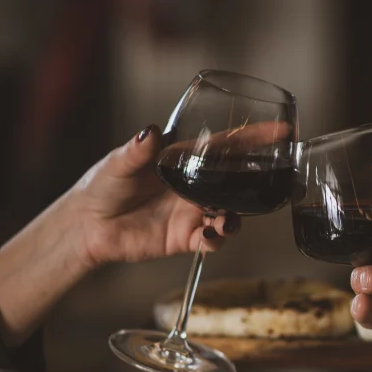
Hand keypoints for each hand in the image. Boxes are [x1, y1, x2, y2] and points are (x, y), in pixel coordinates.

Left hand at [0, 123, 285, 346]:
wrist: (87, 226)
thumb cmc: (101, 186)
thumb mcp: (117, 163)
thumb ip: (137, 151)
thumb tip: (150, 133)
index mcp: (184, 159)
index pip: (227, 145)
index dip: (256, 138)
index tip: (283, 131)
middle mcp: (194, 185)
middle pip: (237, 180)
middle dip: (261, 181)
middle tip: (283, 183)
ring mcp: (192, 212)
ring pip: (230, 212)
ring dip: (237, 215)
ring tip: (228, 219)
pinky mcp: (185, 237)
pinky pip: (212, 240)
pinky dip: (218, 238)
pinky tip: (213, 235)